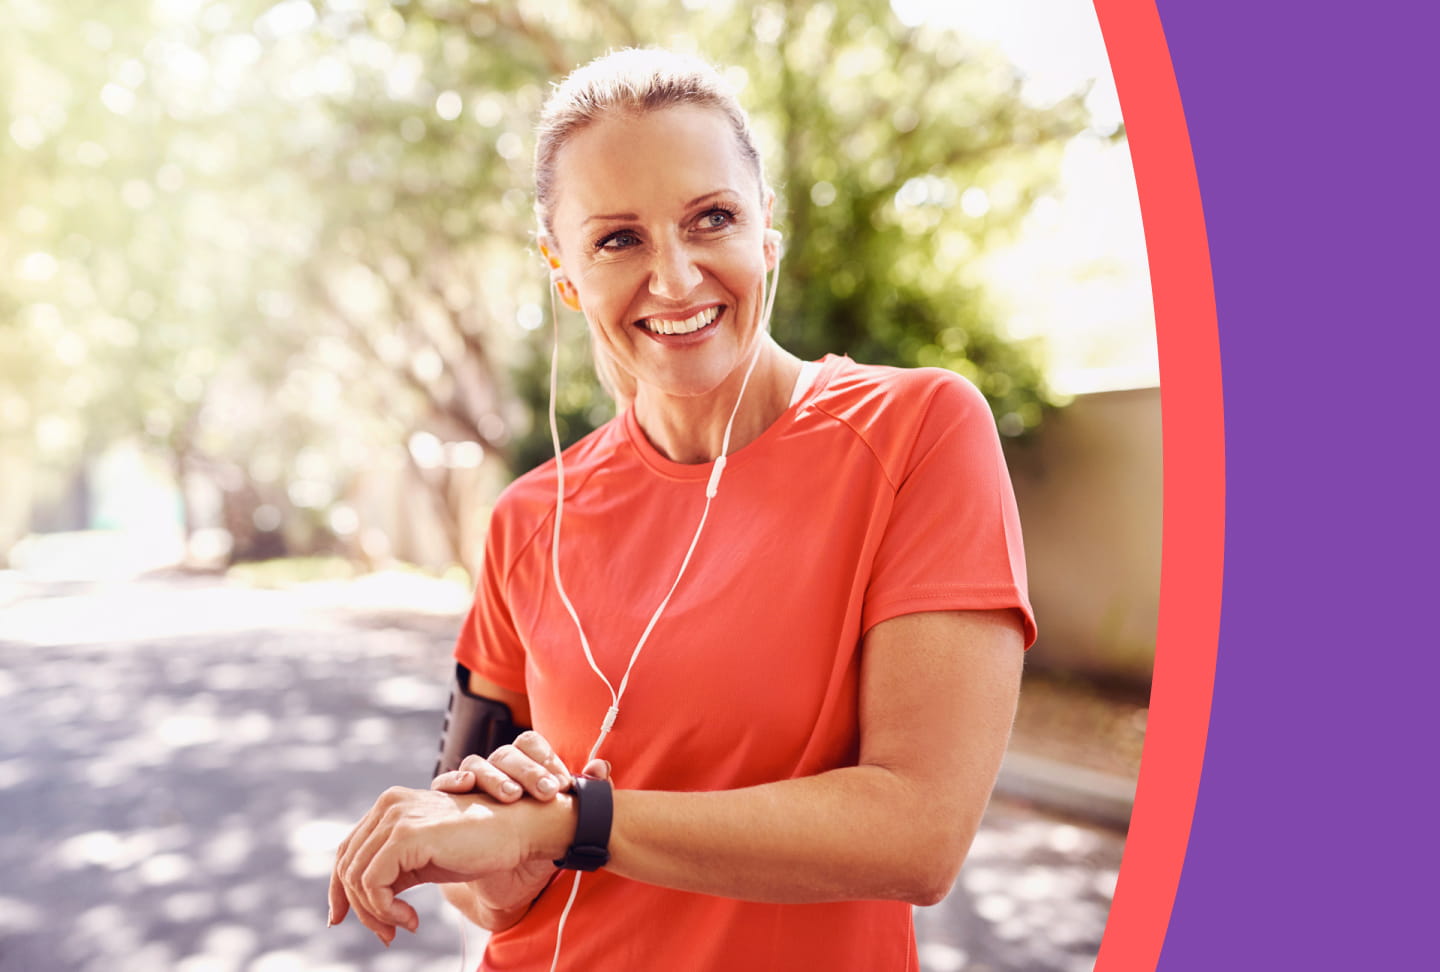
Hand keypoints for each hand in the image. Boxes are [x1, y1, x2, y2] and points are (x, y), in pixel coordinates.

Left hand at [328, 786, 532, 945]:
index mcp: (389, 806)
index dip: (340, 891)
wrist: (518, 830)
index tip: (342, 919)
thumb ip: (394, 867)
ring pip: (356, 879)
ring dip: (376, 914)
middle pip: (347, 866)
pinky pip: (372, 884)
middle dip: (361, 909)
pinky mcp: (405, 835)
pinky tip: (411, 919)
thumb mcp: (426, 857)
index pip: (347, 851)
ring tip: (404, 925)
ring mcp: (395, 817)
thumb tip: (359, 899)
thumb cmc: (479, 846)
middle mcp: (387, 805)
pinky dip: (385, 910)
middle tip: (388, 934)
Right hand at [428, 733, 610, 925]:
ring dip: (494, 776)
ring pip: (476, 764)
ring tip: (512, 795)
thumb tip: (601, 769)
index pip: (530, 744)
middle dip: (528, 770)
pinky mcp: (450, 807)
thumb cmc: (537, 846)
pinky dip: (452, 780)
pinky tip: (465, 785)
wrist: (507, 885)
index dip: (546, 758)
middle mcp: (496, 772)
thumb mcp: (563, 825)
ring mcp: (471, 787)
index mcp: (524, 768)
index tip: (563, 783)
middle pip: (506, 754)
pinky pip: (443, 784)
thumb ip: (585, 797)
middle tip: (548, 791)